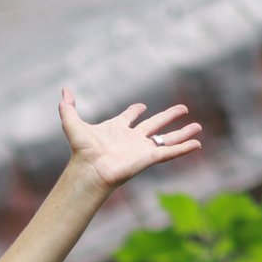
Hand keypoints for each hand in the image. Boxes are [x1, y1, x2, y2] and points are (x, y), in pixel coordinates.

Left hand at [57, 86, 202, 188]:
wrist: (91, 169)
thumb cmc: (82, 150)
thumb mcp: (72, 124)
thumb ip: (68, 107)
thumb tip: (64, 91)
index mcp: (117, 129)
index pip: (129, 118)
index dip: (135, 111)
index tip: (141, 106)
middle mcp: (132, 138)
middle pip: (155, 125)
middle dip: (169, 117)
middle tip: (183, 109)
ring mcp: (143, 148)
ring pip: (168, 138)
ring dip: (183, 133)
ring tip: (198, 126)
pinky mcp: (150, 157)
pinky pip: (170, 151)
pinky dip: (184, 148)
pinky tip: (197, 144)